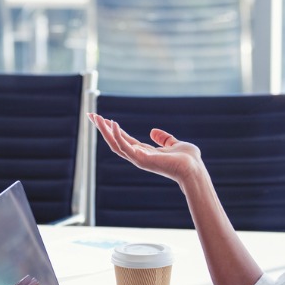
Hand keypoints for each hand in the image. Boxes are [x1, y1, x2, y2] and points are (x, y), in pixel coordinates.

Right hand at [88, 113, 204, 188]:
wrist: (194, 169)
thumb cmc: (188, 159)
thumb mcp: (174, 143)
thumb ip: (164, 138)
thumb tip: (153, 131)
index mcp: (144, 152)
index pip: (123, 139)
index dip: (112, 129)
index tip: (101, 118)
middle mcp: (138, 156)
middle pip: (114, 141)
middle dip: (102, 129)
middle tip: (90, 115)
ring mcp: (138, 159)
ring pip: (115, 144)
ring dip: (104, 131)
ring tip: (95, 117)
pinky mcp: (141, 159)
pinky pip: (124, 147)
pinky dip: (117, 136)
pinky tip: (112, 124)